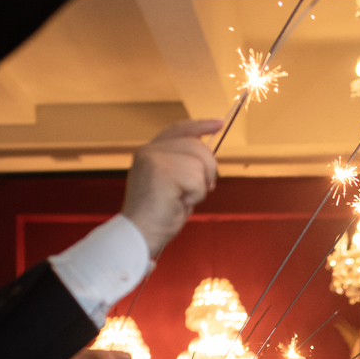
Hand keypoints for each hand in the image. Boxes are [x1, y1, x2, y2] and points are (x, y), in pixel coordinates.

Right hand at [121, 121, 223, 256]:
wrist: (140, 234)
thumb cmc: (158, 216)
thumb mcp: (174, 184)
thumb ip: (184, 165)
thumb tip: (207, 154)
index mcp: (149, 152)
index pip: (178, 129)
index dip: (200, 126)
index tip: (219, 124)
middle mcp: (149, 150)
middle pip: (197, 146)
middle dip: (208, 169)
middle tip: (201, 191)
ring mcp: (153, 158)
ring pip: (199, 162)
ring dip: (199, 186)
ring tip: (182, 199)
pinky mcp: (161, 170)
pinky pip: (197, 179)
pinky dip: (195, 195)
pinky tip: (179, 203)